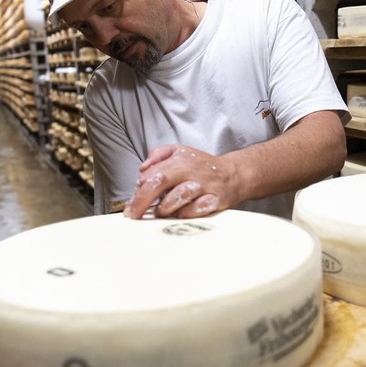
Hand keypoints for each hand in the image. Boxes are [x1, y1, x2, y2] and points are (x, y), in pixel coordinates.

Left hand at [123, 145, 238, 218]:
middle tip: (133, 215)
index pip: (151, 174)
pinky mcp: (215, 199)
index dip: (138, 191)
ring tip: (161, 212)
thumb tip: (142, 169)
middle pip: (160, 182)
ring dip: (165, 208)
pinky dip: (186, 214)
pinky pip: (197, 210)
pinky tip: (181, 214)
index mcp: (179, 160)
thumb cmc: (202, 166)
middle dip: (142, 200)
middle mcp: (190, 171)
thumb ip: (158, 155)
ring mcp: (203, 186)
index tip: (131, 204)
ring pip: (178, 196)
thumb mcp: (180, 151)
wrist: (234, 174)